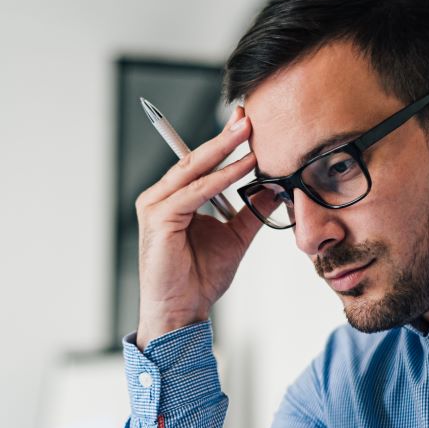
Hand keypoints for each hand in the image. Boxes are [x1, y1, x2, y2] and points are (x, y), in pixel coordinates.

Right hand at [135, 108, 260, 349]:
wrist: (182, 310)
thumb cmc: (199, 278)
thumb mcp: (235, 238)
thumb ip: (250, 213)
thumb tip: (273, 190)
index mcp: (174, 199)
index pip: (201, 163)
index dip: (224, 143)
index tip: (248, 123)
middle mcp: (160, 197)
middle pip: (196, 159)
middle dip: (224, 137)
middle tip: (248, 117)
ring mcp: (155, 206)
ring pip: (194, 170)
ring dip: (223, 151)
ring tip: (248, 134)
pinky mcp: (159, 218)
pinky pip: (195, 192)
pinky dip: (220, 179)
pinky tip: (242, 169)